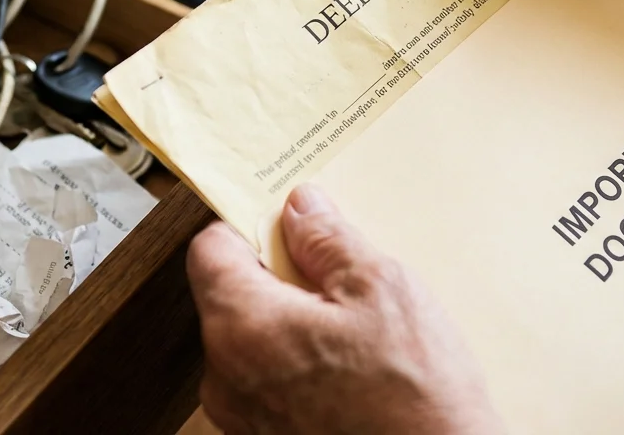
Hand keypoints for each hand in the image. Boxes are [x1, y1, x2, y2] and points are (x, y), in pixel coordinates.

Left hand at [186, 185, 502, 434]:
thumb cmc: (413, 399)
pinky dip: (300, 369)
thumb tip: (302, 210)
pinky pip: (270, 385)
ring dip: (293, 326)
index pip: (210, 250)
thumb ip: (329, 240)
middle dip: (280, 279)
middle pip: (231, 298)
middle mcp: (226, 378)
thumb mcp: (381, 289)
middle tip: (338, 276)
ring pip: (253, 344)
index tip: (286, 222)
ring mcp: (243, 419)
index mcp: (242, 327)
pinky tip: (352, 370)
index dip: (249, 226)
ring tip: (355, 329)